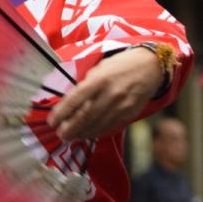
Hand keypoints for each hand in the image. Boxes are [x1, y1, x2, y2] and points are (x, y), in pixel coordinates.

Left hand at [47, 47, 163, 142]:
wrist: (151, 66)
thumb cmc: (121, 64)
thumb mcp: (100, 67)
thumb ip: (86, 84)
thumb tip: (70, 101)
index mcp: (100, 79)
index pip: (75, 99)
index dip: (61, 113)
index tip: (51, 122)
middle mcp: (110, 94)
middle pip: (85, 117)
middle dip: (70, 129)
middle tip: (60, 134)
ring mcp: (121, 106)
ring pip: (97, 126)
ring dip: (81, 134)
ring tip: (70, 136)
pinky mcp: (129, 114)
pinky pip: (109, 127)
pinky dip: (96, 132)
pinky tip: (87, 134)